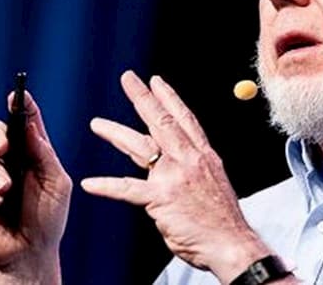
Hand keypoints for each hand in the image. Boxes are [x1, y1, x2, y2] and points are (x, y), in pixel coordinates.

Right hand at [0, 91, 70, 283]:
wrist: (31, 251)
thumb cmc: (48, 217)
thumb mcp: (57, 183)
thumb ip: (45, 155)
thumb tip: (29, 127)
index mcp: (32, 152)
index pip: (25, 122)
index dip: (21, 105)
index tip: (18, 94)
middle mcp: (8, 159)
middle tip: (4, 147)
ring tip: (6, 189)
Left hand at [81, 71, 271, 282]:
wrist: (232, 244)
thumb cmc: (223, 220)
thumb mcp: (213, 182)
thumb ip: (194, 168)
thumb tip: (181, 162)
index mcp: (203, 155)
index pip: (184, 118)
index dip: (169, 97)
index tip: (156, 81)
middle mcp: (188, 159)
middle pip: (161, 121)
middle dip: (142, 97)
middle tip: (127, 78)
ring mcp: (174, 177)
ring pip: (139, 147)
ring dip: (115, 133)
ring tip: (96, 124)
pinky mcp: (161, 199)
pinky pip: (127, 189)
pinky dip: (107, 186)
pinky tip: (90, 184)